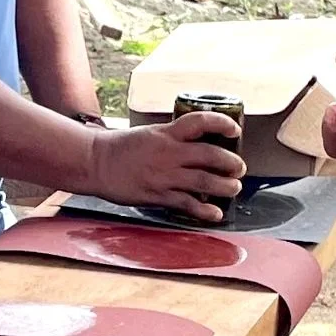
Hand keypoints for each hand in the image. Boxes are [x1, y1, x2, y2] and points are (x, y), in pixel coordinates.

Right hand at [81, 114, 245, 222]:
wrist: (96, 162)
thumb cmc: (121, 147)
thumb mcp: (150, 134)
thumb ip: (172, 139)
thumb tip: (196, 144)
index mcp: (166, 133)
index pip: (200, 122)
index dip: (222, 123)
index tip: (234, 130)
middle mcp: (168, 152)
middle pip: (210, 154)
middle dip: (231, 162)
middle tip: (239, 168)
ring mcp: (164, 175)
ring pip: (203, 180)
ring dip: (224, 186)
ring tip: (233, 188)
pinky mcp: (157, 195)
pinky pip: (187, 203)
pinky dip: (204, 210)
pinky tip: (215, 213)